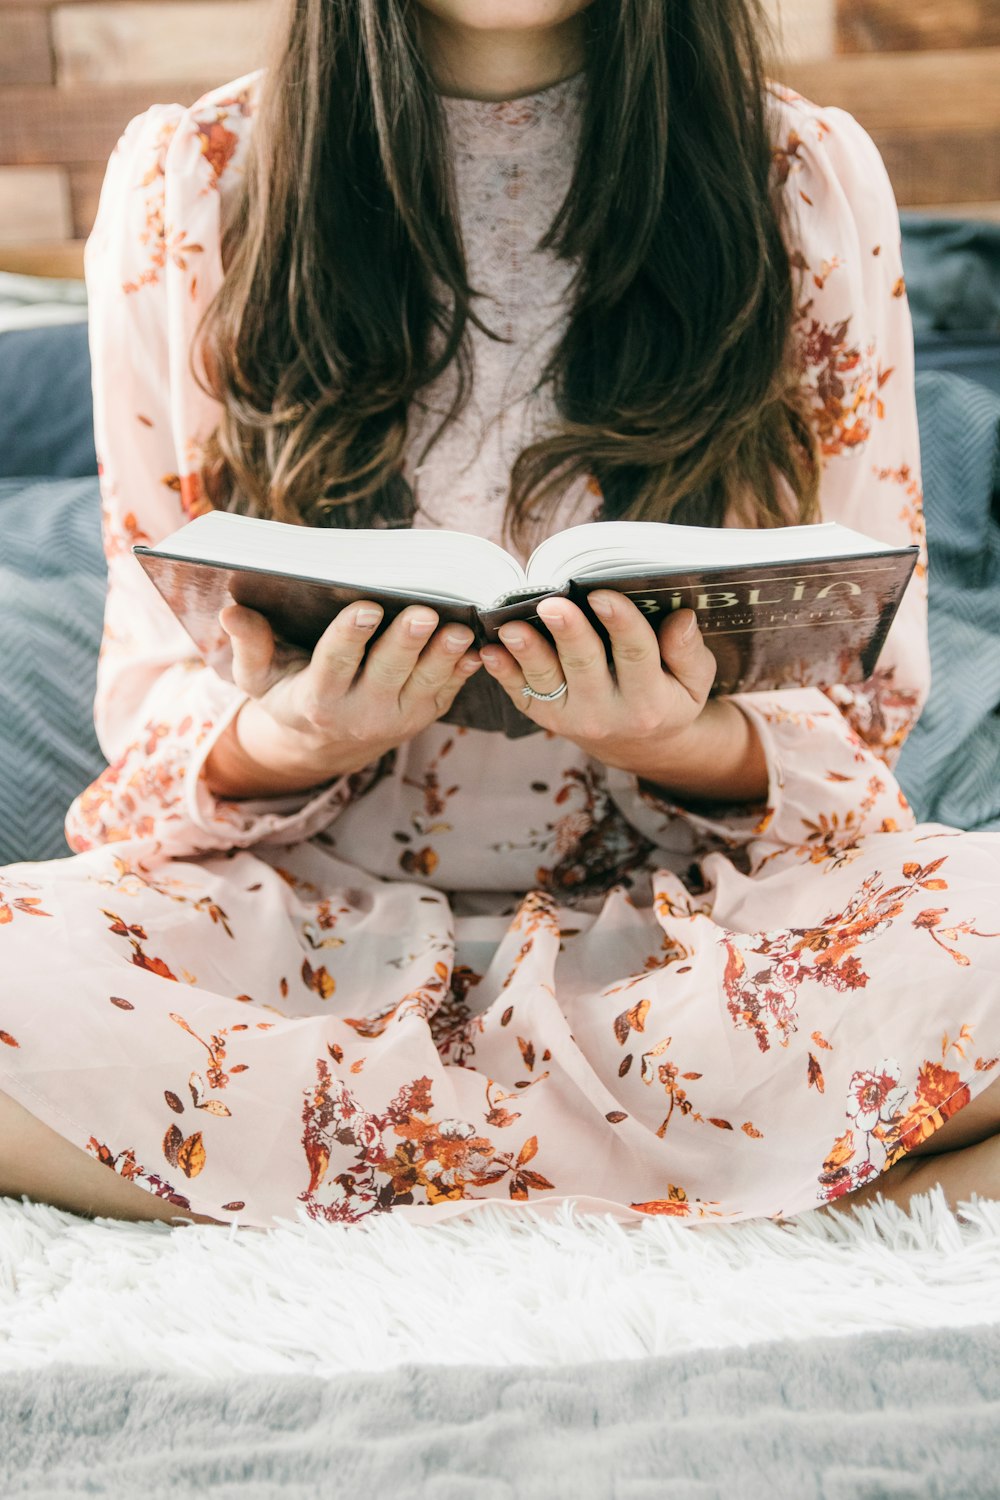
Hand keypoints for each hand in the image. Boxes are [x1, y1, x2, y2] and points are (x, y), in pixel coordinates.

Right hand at [204, 602, 481, 797]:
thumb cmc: (288, 694)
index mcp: (317, 700)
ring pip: (425, 683)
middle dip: (405, 643)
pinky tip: (477, 647)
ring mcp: (398, 717)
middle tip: (423, 612)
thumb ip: (249, 645)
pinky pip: (448, 691)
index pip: (334, 664)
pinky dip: (464, 671)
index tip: (366, 608)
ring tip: (459, 627)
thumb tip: (231, 609)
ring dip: (444, 656)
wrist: (325, 742)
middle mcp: (360, 713)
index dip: (350, 636)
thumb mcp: (259, 677)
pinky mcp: (424, 714)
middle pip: (387, 673)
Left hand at [480, 591, 766, 802]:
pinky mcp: (545, 716)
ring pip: (546, 682)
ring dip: (526, 653)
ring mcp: (570, 717)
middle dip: (568, 634)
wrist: (639, 745)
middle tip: (553, 605)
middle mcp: (606, 713)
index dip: (620, 623)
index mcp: (648, 701)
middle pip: (584, 666)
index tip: (603, 594)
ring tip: (510, 627)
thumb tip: (681, 617)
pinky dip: (502, 674)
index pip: (635, 655)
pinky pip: (521, 694)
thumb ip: (688, 652)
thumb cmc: (669, 698)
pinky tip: (488, 651)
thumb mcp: (694, 682)